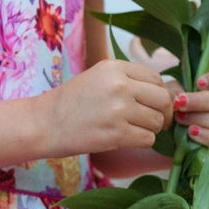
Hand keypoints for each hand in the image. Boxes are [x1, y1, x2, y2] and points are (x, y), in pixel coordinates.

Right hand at [46, 59, 172, 156]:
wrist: (44, 123)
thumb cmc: (71, 101)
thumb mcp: (99, 75)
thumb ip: (126, 78)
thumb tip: (159, 89)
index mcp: (116, 67)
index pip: (156, 77)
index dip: (160, 92)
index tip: (155, 103)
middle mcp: (120, 85)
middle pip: (163, 98)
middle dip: (163, 111)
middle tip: (156, 120)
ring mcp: (119, 110)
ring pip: (157, 120)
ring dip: (152, 128)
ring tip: (137, 129)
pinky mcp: (116, 135)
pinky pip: (148, 138)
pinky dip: (143, 141)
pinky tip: (129, 138)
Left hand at [171, 66, 208, 154]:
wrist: (176, 129)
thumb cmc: (182, 101)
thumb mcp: (181, 88)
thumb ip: (182, 86)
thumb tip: (180, 94)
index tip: (199, 82)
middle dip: (202, 101)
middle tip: (180, 102)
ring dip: (202, 119)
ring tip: (181, 118)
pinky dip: (206, 136)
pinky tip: (190, 132)